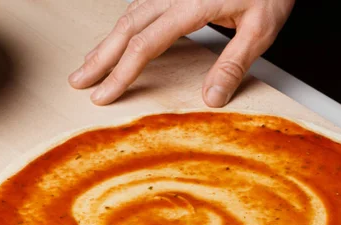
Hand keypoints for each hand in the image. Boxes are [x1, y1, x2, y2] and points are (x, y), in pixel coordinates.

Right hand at [69, 0, 293, 105]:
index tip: (106, 94)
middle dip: (101, 58)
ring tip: (90, 66)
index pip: (147, 43)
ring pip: (130, 15)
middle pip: (127, 27)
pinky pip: (142, 9)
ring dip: (107, 43)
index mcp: (193, 3)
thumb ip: (234, 63)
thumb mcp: (261, 28)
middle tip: (79, 82)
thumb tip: (211, 99)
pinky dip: (125, 30)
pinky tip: (117, 43)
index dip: (123, 72)